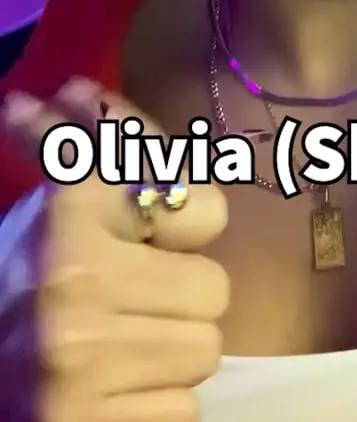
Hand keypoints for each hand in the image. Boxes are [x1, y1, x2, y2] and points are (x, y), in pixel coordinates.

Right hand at [0, 79, 228, 421]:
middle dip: (178, 295)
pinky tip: (110, 390)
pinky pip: (183, 409)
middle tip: (132, 297)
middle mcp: (76, 283)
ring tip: (119, 345)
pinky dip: (155, 404)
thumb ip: (88, 156)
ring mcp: (83, 361)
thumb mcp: (45, 210)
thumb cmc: (14, 285)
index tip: (159, 231)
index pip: (200, 205)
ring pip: (203, 350)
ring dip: (169, 351)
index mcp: (66, 215)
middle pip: (212, 287)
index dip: (190, 221)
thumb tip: (76, 92)